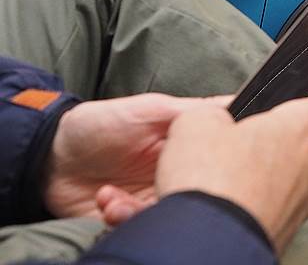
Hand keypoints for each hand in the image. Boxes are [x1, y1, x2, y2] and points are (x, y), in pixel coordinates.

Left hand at [45, 93, 230, 223]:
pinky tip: (106, 199)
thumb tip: (236, 104)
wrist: (49, 156)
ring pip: (171, 214)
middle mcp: (175, 176)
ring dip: (142, 210)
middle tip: (167, 187)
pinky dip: (121, 216)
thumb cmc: (100, 124)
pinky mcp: (130, 219)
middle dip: (184, 194)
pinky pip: (139, 227)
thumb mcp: (150, 108)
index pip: (219, 160)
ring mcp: (153, 200)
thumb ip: (193, 109)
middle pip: (199, 193)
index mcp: (187, 150)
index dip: (222, 165)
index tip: (217, 165)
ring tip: (116, 197)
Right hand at [149, 87, 307, 252]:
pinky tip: (234, 200)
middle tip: (250, 138)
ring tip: (233, 174)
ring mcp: (307, 199)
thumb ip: (215, 113)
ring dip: (273, 171)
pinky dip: (264, 199)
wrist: (210, 244)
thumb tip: (214, 122)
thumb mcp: (197, 124)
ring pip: (296, 174)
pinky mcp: (291, 226)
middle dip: (283, 137)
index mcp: (304, 126)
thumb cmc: (214, 184)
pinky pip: (282, 203)